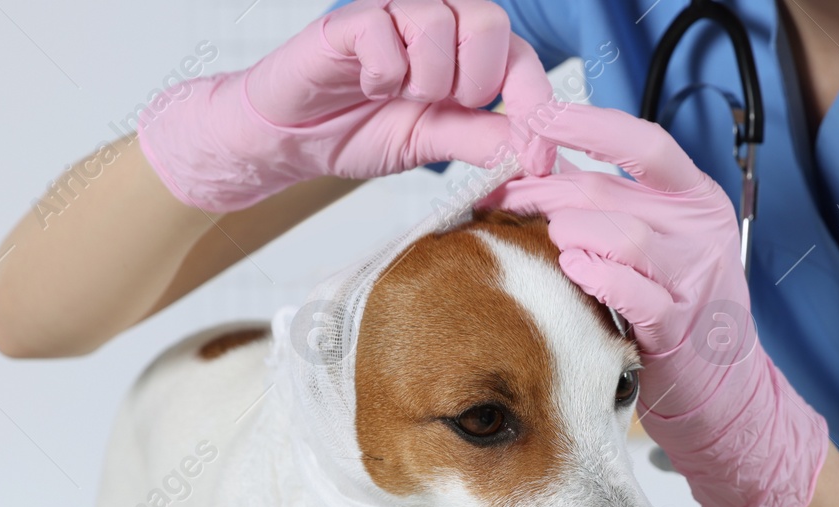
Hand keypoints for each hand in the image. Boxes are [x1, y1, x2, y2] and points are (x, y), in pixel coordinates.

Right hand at [138, 0, 556, 212]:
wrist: (294, 141)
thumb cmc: (361, 130)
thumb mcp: (436, 144)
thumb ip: (488, 143)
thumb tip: (544, 159)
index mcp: (463, 51)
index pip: (519, 56)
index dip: (534, 100)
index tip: (537, 152)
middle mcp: (435, 22)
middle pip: (490, 20)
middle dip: (475, 81)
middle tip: (444, 107)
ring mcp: (392, 15)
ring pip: (439, 21)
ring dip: (425, 78)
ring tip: (399, 96)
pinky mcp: (351, 20)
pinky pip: (385, 30)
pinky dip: (384, 72)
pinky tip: (367, 85)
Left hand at [489, 103, 827, 506]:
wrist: (720, 388)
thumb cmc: (669, 306)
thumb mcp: (646, 239)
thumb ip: (599, 195)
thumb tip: (534, 150)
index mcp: (692, 196)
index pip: (643, 143)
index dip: (588, 124)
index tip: (539, 117)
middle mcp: (699, 228)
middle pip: (610, 192)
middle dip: (547, 195)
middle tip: (506, 202)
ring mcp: (695, 276)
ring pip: (622, 235)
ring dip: (569, 237)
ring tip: (549, 248)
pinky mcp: (680, 324)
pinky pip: (634, 293)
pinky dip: (595, 280)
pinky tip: (572, 275)